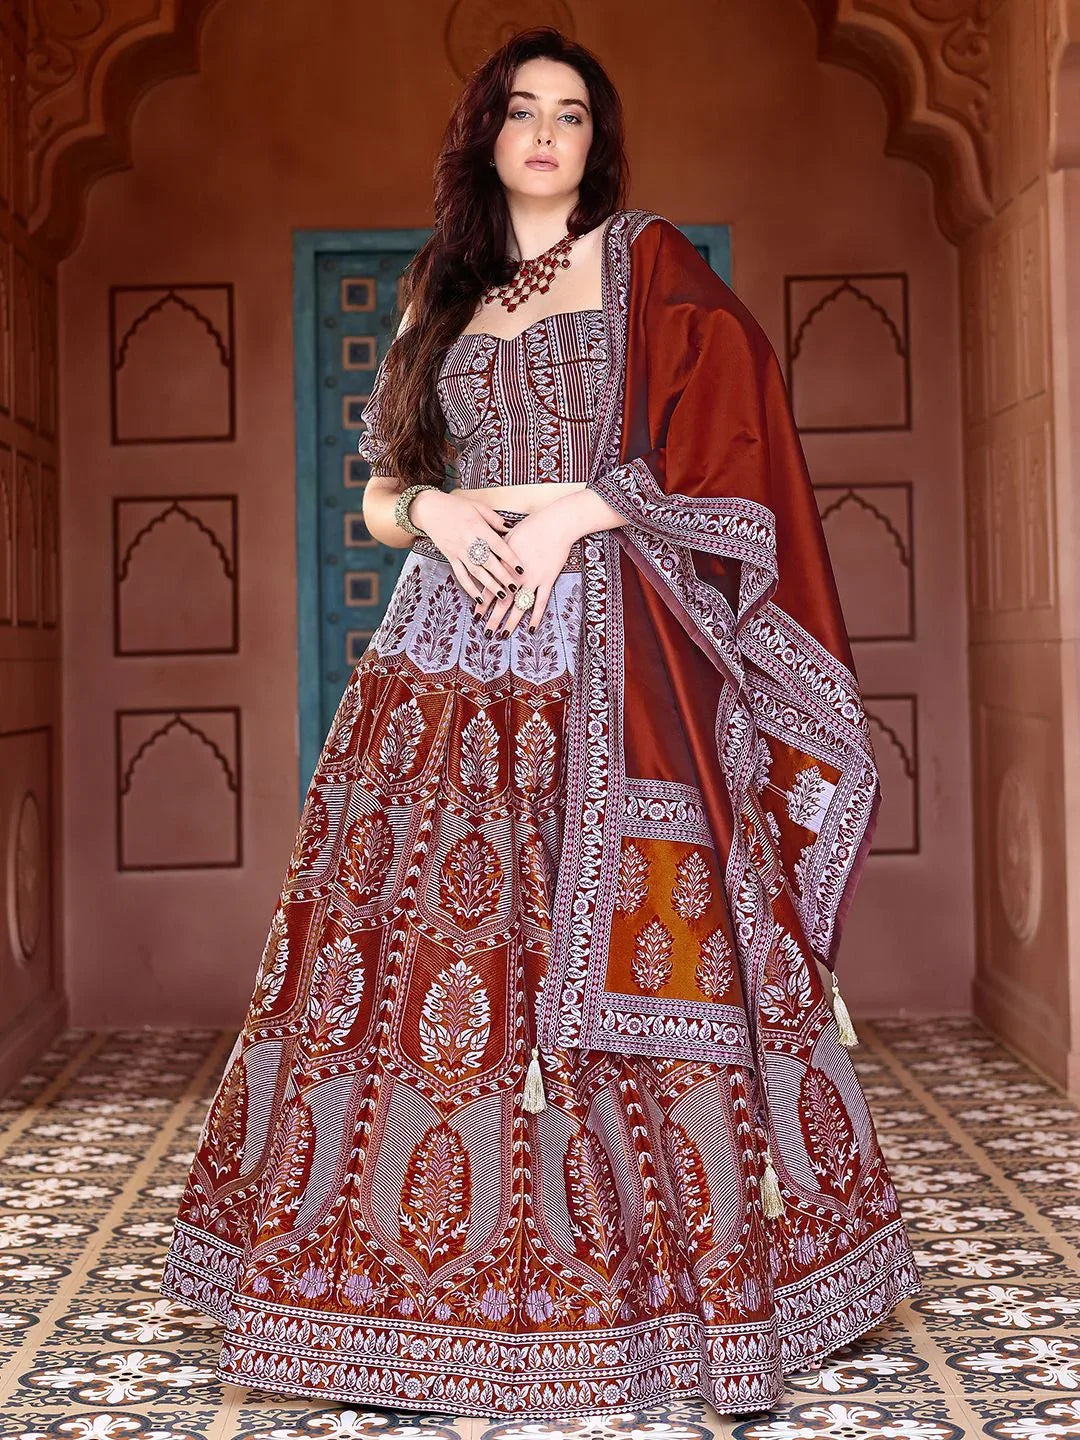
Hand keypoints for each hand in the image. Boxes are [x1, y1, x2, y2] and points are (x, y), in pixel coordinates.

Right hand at [409, 488, 522, 603]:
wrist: (429, 509)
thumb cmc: (456, 506)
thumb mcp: (478, 506)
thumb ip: (494, 519)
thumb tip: (511, 528)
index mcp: (478, 528)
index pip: (498, 546)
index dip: (510, 558)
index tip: (521, 569)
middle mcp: (469, 541)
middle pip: (489, 563)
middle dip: (503, 577)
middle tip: (516, 588)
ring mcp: (458, 551)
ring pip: (476, 572)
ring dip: (490, 585)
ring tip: (502, 596)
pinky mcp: (450, 558)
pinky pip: (461, 576)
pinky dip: (470, 588)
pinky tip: (479, 599)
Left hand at [480, 502, 579, 637]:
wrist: (556, 524)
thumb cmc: (532, 526)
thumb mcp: (508, 536)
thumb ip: (498, 550)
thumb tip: (487, 555)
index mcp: (504, 565)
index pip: (490, 588)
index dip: (482, 603)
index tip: (476, 615)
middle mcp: (516, 576)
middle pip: (502, 602)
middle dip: (493, 619)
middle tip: (486, 634)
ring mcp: (533, 580)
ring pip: (519, 607)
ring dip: (510, 623)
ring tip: (503, 636)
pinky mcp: (547, 581)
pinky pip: (540, 603)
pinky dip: (535, 617)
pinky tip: (530, 629)